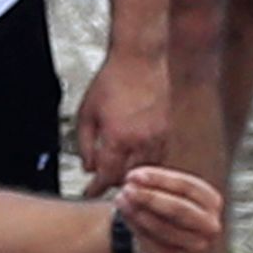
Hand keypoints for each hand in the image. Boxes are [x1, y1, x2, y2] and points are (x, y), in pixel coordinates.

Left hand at [75, 50, 169, 186]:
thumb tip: (89, 167)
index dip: (96, 189)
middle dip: (113, 183)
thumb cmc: (112, 80)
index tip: (90, 193)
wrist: (139, 59)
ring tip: (119, 172)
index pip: (107, 176)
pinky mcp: (167, 131)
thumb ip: (85, 144)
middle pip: (128, 179)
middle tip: (102, 183)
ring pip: (146, 171)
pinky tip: (136, 161)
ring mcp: (158, 137)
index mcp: (118, 138)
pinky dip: (146, 165)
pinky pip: (158, 158)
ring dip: (132, 176)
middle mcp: (141, 141)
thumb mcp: (87, 113)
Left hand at [109, 165, 222, 252]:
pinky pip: (154, 243)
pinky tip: (124, 215)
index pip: (186, 186)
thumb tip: (134, 178)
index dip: (158, 179)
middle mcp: (210, 225)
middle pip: (179, 209)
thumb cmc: (166, 202)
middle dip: (150, 198)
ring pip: (164, 228)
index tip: (133, 175)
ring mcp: (196, 245)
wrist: (165, 234)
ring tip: (120, 199)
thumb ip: (156, 180)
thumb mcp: (168, 188)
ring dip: (139, 213)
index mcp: (212, 200)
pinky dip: (136, 227)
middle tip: (127, 189)